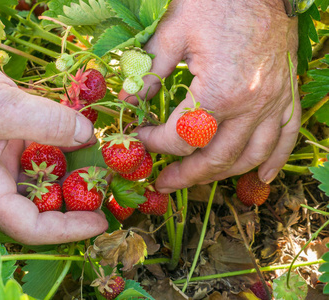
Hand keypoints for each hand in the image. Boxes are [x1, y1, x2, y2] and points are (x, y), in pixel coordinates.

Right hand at [0, 29, 106, 244]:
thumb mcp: (4, 108)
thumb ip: (50, 124)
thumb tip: (88, 135)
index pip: (29, 225)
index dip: (67, 229)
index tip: (100, 222)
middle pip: (41, 205)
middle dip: (75, 200)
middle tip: (107, 189)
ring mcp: (3, 159)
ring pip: (45, 177)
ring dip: (73, 171)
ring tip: (102, 164)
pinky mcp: (12, 139)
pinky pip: (43, 151)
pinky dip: (64, 146)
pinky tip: (84, 137)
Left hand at [120, 0, 299, 192]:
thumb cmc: (215, 2)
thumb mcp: (173, 32)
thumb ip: (148, 72)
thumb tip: (127, 101)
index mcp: (219, 91)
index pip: (182, 137)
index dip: (155, 143)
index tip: (141, 136)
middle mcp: (251, 105)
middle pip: (216, 158)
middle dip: (186, 175)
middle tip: (164, 182)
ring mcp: (273, 102)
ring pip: (250, 156)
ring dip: (222, 175)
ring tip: (198, 181)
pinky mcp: (286, 95)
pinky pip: (286, 137)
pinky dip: (275, 160)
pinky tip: (263, 177)